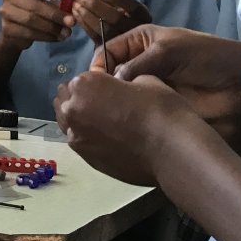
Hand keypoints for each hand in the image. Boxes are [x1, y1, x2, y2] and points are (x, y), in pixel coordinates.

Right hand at [0, 0, 73, 50]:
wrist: (15, 32)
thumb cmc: (33, 13)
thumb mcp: (45, 5)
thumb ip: (55, 5)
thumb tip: (70, 7)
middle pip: (33, 6)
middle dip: (54, 14)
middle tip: (71, 22)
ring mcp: (6, 13)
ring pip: (31, 20)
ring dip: (52, 28)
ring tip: (67, 33)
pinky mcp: (6, 28)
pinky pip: (28, 33)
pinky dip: (46, 36)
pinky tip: (57, 38)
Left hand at [54, 71, 200, 185]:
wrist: (173, 151)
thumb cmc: (161, 109)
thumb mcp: (144, 80)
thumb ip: (121, 81)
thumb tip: (118, 88)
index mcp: (83, 86)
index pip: (79, 80)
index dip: (96, 83)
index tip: (112, 90)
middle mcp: (72, 111)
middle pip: (66, 100)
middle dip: (81, 99)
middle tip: (107, 105)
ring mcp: (76, 138)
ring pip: (68, 123)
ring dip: (81, 119)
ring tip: (107, 123)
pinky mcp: (86, 160)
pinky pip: (81, 142)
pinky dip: (90, 138)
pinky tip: (111, 140)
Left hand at [71, 0, 151, 44]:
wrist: (125, 43)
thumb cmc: (118, 15)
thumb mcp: (120, 6)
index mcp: (143, 18)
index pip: (134, 7)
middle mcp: (137, 32)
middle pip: (117, 19)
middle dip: (96, 5)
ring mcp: (123, 44)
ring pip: (105, 30)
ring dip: (87, 15)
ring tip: (75, 5)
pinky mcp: (109, 52)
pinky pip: (95, 37)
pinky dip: (84, 24)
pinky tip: (76, 15)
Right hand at [90, 24, 240, 155]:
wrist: (237, 82)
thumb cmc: (204, 57)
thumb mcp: (167, 50)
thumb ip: (135, 64)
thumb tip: (110, 82)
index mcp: (139, 41)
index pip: (107, 51)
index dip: (98, 66)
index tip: (95, 84)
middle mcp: (139, 61)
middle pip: (110, 72)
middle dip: (103, 85)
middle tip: (98, 101)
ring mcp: (148, 83)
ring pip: (121, 92)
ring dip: (114, 100)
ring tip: (108, 112)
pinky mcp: (156, 103)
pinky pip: (135, 107)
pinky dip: (127, 112)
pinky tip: (122, 119)